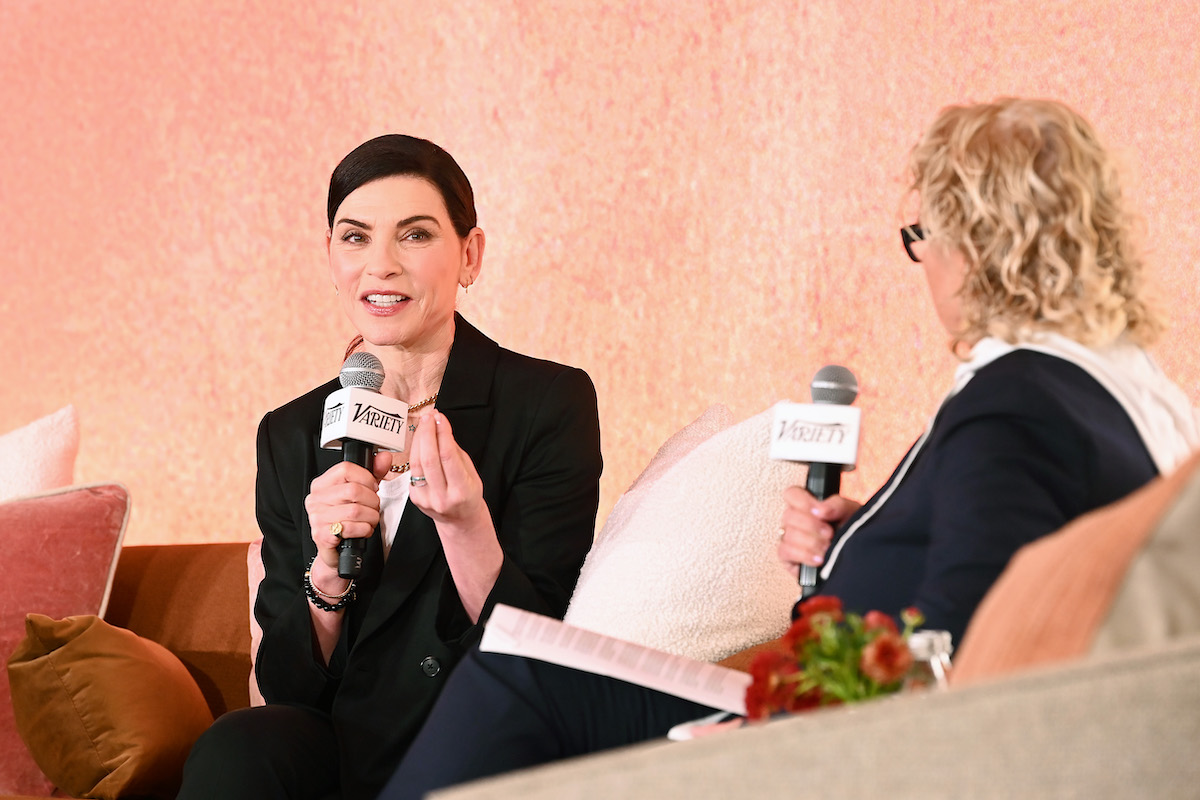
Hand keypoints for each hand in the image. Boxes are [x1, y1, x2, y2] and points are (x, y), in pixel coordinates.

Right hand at [304, 452, 393, 571]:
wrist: (335, 551)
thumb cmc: (347, 520)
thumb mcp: (361, 493)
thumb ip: (374, 473)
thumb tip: (384, 457)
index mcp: (321, 484)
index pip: (345, 469)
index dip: (367, 478)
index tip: (373, 488)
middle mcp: (315, 499)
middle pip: (353, 490)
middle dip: (372, 501)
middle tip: (374, 508)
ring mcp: (316, 517)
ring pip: (355, 511)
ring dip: (371, 517)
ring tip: (370, 520)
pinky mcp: (321, 535)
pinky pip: (351, 528)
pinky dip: (364, 530)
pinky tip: (363, 531)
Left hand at [406, 411, 490, 534]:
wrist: (460, 520)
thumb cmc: (468, 494)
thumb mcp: (471, 473)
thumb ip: (455, 452)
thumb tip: (441, 428)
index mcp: (461, 491)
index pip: (448, 457)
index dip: (443, 434)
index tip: (441, 418)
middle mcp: (442, 497)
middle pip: (429, 459)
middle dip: (427, 433)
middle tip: (430, 417)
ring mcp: (426, 500)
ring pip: (417, 463)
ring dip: (419, 440)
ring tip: (424, 424)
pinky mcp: (415, 498)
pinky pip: (413, 471)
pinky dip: (417, 453)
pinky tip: (421, 441)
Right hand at [776, 485, 861, 579]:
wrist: (857, 557)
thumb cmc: (850, 532)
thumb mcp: (850, 513)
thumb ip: (837, 505)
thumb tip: (820, 511)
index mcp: (807, 505)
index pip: (792, 494)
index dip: (803, 501)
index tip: (820, 512)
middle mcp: (795, 520)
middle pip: (789, 515)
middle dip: (812, 525)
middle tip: (830, 533)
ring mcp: (789, 538)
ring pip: (789, 534)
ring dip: (811, 542)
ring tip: (828, 548)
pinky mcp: (787, 557)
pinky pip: (785, 551)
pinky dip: (804, 555)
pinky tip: (819, 559)